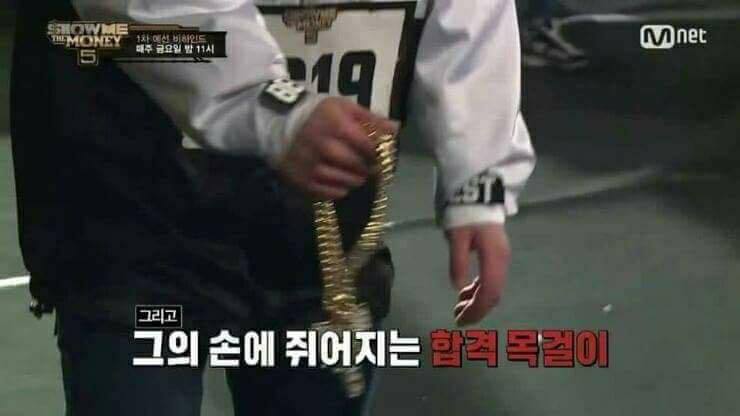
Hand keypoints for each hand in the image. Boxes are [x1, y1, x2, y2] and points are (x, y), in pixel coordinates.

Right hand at [277, 97, 396, 200]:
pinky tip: (341, 180)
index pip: (367, 145)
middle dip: (368, 167)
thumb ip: (371, 119)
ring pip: (346, 181)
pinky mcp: (302, 181)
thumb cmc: (321, 115)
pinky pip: (331, 193)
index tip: (379, 153)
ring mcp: (310, 166)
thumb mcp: (345, 108)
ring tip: (356, 172)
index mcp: (335, 124)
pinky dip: (341, 189)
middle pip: (357, 165)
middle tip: (369, 166)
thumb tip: (395, 129)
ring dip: (356, 179)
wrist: (281, 125)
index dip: (377, 152)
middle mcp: (321, 146)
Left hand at [447, 223, 510, 325]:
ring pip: (493, 288)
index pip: (489, 291)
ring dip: (476, 301)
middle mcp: (502, 261)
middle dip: (476, 310)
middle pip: (493, 293)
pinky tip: (464, 293)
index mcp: (494, 257)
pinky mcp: (496, 256)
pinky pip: (490, 279)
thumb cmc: (465, 214)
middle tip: (457, 319)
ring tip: (457, 308)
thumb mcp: (457, 236)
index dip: (477, 309)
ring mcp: (501, 259)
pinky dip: (477, 290)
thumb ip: (458, 261)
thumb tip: (458, 287)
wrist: (477, 193)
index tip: (461, 320)